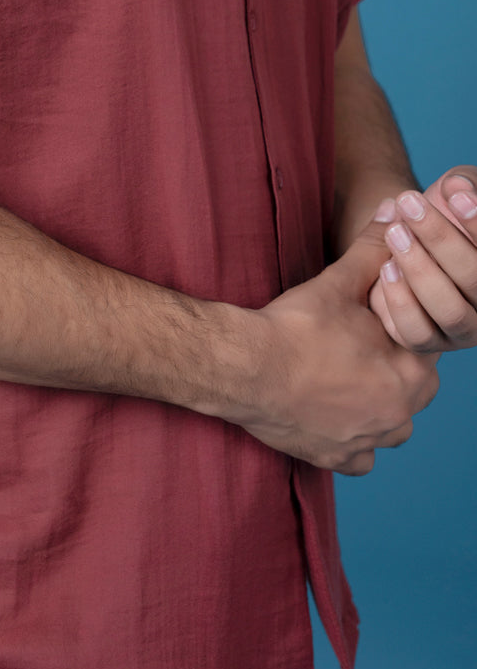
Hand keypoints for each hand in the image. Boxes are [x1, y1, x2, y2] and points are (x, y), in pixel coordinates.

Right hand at [227, 217, 439, 475]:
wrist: (246, 370)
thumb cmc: (295, 327)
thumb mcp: (338, 281)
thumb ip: (372, 248)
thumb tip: (395, 209)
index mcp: (410, 371)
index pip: (422, 345)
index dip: (397, 326)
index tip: (370, 318)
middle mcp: (399, 413)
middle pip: (411, 387)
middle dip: (390, 366)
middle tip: (355, 345)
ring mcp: (369, 440)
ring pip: (390, 424)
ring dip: (376, 405)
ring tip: (344, 379)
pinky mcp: (337, 459)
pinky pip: (360, 456)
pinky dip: (351, 439)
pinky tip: (331, 416)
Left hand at [368, 166, 476, 352]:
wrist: (407, 232)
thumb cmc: (442, 207)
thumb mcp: (456, 188)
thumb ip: (465, 184)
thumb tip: (458, 187)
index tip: (454, 193)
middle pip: (475, 280)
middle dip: (441, 239)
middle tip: (409, 205)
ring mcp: (462, 329)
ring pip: (448, 310)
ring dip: (420, 269)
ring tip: (395, 233)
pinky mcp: (427, 342)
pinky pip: (416, 332)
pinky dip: (400, 301)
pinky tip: (386, 267)